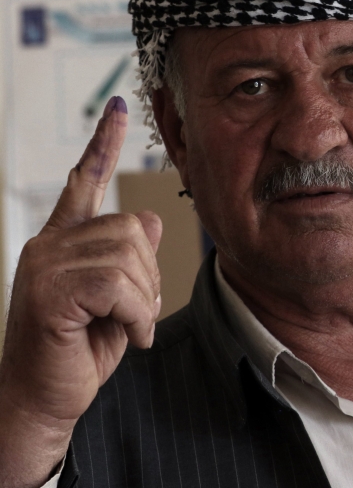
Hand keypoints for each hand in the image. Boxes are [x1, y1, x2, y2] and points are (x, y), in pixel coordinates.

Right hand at [0, 96, 161, 487]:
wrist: (45, 400)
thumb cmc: (81, 352)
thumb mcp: (118, 300)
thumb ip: (130, 260)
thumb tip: (152, 221)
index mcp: (63, 240)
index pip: (85, 180)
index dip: (103, 143)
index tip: (119, 108)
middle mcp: (49, 243)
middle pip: (134, 229)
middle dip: (150, 276)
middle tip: (134, 314)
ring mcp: (44, 264)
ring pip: (130, 257)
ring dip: (144, 301)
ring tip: (126, 328)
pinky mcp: (49, 290)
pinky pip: (119, 285)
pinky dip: (136, 316)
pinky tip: (127, 338)